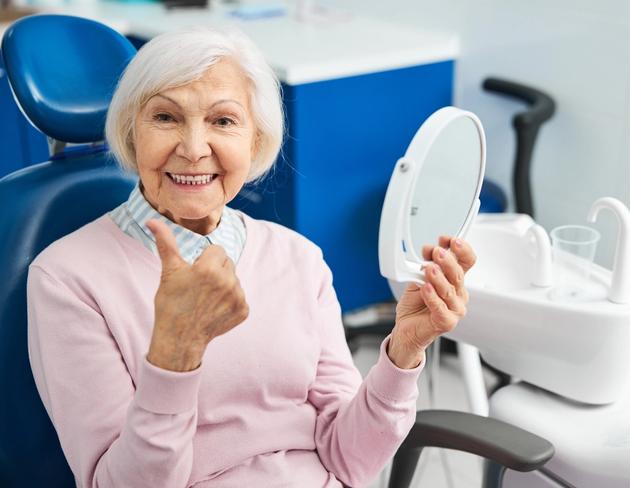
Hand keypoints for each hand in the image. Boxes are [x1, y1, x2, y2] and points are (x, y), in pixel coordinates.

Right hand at [145, 219, 248, 371]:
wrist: (178, 339)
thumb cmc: (171, 304)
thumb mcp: (169, 271)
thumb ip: (166, 243)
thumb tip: (152, 220)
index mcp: (210, 267)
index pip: (217, 250)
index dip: (205, 260)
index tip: (195, 273)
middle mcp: (228, 280)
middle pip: (228, 263)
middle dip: (216, 270)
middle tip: (200, 286)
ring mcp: (238, 297)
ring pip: (234, 279)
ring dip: (224, 285)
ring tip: (206, 299)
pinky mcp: (243, 310)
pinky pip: (240, 297)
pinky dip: (230, 302)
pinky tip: (214, 309)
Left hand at [387, 236, 476, 368]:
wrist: (407, 328)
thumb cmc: (416, 304)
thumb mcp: (419, 278)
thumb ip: (426, 264)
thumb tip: (430, 249)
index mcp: (455, 280)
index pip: (467, 261)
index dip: (462, 249)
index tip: (449, 239)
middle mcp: (458, 293)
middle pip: (458, 274)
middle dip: (448, 260)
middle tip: (437, 252)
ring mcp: (455, 309)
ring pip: (449, 290)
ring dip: (439, 277)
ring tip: (429, 268)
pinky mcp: (446, 322)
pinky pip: (440, 308)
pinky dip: (432, 297)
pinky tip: (426, 288)